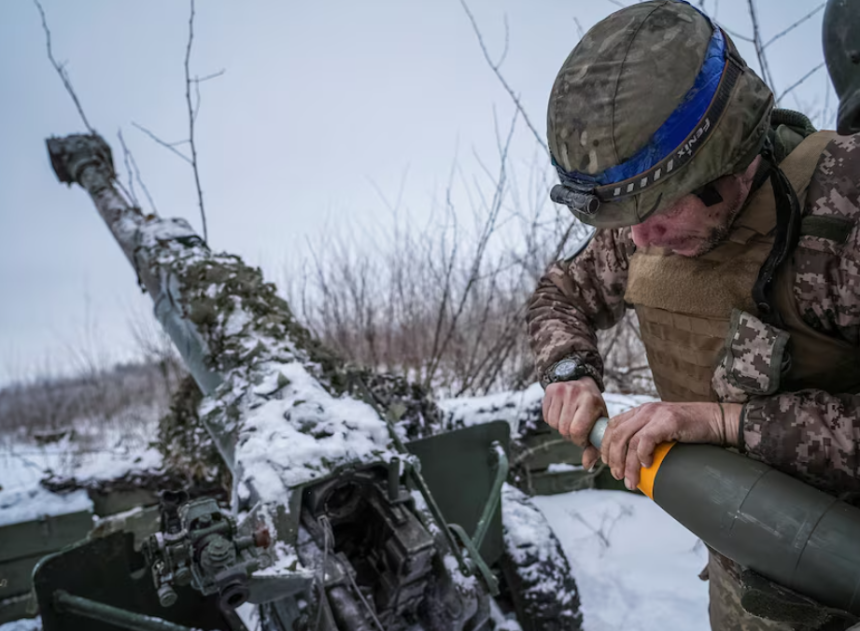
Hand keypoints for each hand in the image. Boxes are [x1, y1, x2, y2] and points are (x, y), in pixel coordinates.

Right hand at [542, 377, 606, 470]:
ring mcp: (560, 390)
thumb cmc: (593, 406)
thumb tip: (587, 466)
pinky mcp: (549, 390)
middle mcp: (574, 393)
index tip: (583, 438)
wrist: (580, 380)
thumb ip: (595, 445)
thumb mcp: (599, 422)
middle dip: (570, 435)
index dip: (579, 440)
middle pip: (564, 429)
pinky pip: (546, 417)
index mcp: (590, 401)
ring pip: (553, 424)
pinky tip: (562, 413)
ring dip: (561, 428)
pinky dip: (553, 420)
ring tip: (570, 420)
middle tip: (576, 429)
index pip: (577, 430)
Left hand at [601, 401, 741, 490]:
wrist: (718, 421)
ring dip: (627, 464)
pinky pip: (646, 439)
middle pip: (617, 434)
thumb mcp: (664, 431)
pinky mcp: (668, 421)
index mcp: (641, 412)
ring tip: (629, 480)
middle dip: (613, 458)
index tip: (606, 463)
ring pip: (629, 440)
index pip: (613, 426)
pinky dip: (642, 455)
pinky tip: (647, 465)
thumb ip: (649, 439)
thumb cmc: (693, 430)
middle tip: (617, 475)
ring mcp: (656, 414)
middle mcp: (645, 410)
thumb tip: (636, 465)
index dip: (605, 445)